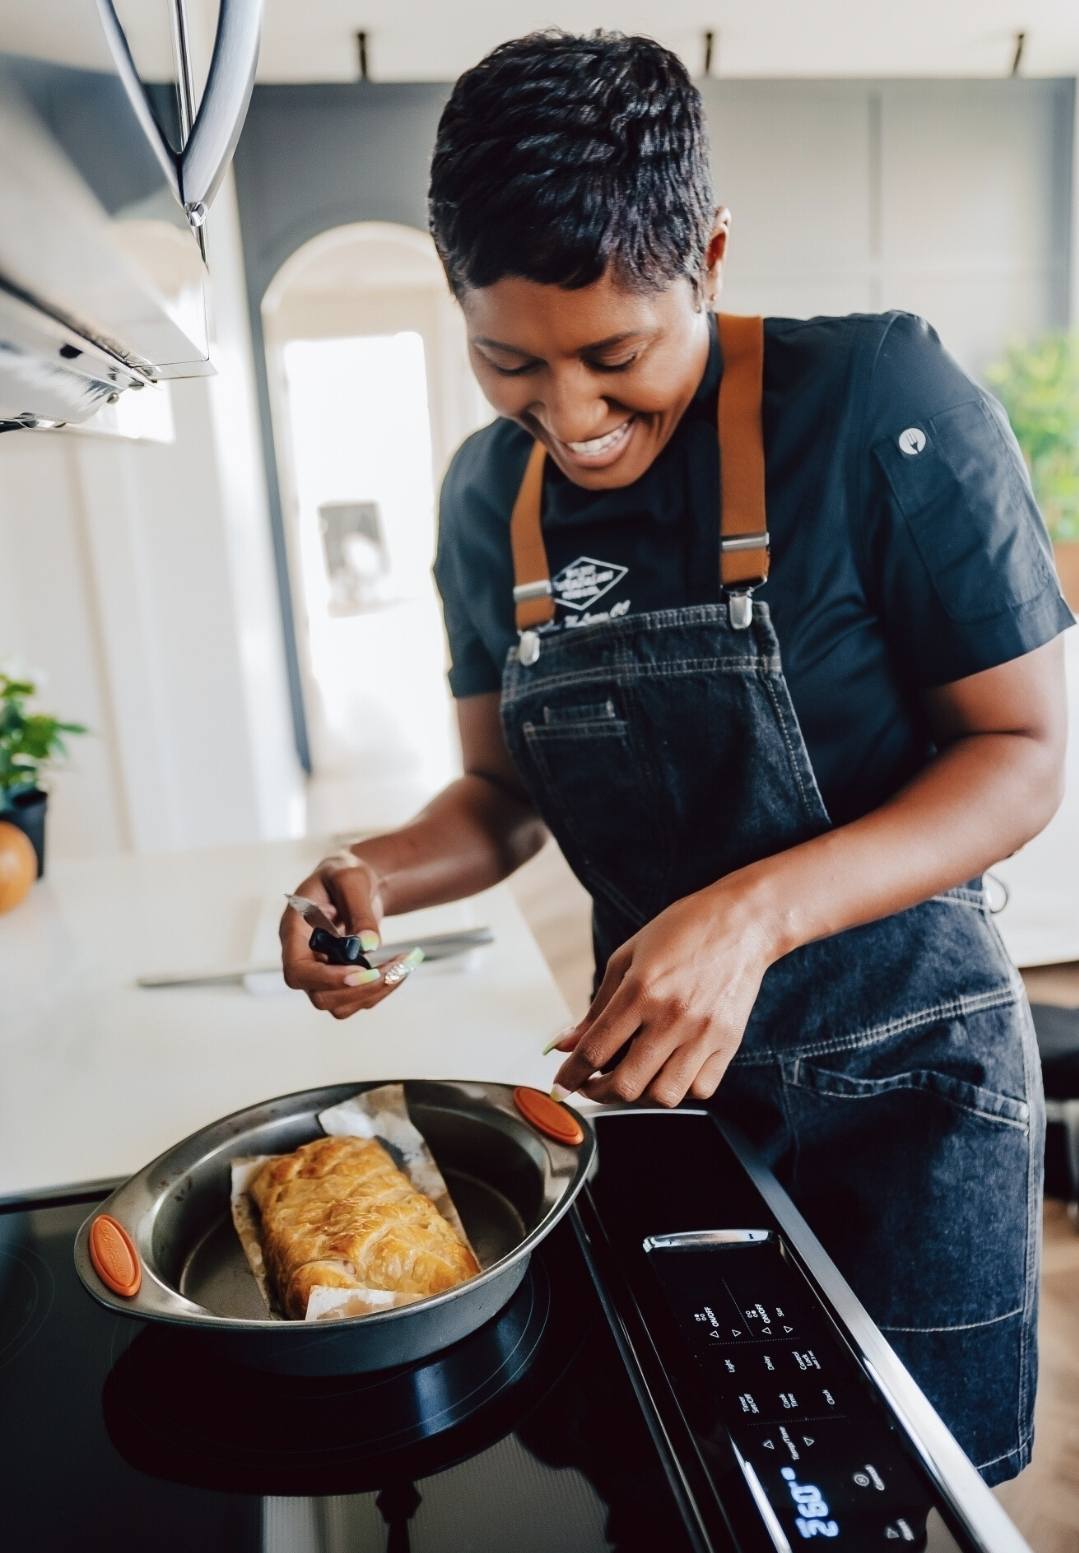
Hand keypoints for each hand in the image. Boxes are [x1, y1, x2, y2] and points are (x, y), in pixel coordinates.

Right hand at [280, 851, 418, 1018]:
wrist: (353, 882)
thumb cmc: (345, 873)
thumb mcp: (352, 879)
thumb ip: (359, 910)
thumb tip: (369, 945)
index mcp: (295, 931)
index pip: (297, 970)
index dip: (326, 978)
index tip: (362, 970)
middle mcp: (303, 957)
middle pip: (319, 995)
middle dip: (360, 988)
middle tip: (395, 965)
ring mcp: (319, 972)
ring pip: (339, 1005)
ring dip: (375, 991)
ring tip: (403, 963)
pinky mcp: (339, 980)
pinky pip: (357, 1000)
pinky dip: (382, 989)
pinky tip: (400, 966)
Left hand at [551, 883, 776, 1106]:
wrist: (741, 922)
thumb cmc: (682, 931)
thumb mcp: (627, 957)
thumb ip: (596, 1007)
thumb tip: (566, 1043)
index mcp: (641, 990)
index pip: (595, 1050)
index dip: (570, 1075)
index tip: (561, 1086)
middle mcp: (672, 1016)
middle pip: (626, 1084)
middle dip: (598, 1094)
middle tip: (591, 1086)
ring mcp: (703, 1033)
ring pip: (663, 1096)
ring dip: (638, 1097)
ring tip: (629, 1080)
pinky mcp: (728, 1043)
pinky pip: (699, 1089)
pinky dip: (678, 1090)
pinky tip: (667, 1072)